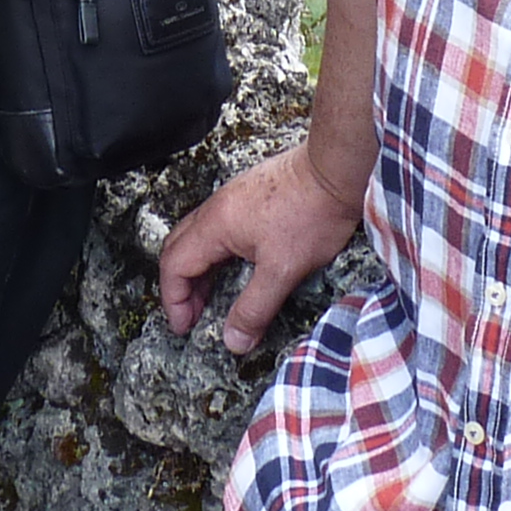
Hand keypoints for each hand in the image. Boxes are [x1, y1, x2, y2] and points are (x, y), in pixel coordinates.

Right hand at [156, 142, 362, 352]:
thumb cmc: (313, 210)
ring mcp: (234, 198)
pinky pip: (219, 228)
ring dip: (200, 270)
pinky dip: (217, 254)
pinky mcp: (252, 195)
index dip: (174, 300)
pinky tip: (238, 269)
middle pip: (179, 249)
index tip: (184, 326)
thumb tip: (234, 340)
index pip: (174, 266)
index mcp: (215, 224)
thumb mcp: (282, 271)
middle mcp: (218, 207)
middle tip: (193, 316)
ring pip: (200, 237)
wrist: (336, 170)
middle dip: (181, 287)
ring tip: (213, 298)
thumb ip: (254, 308)